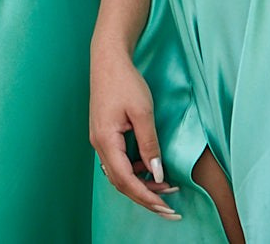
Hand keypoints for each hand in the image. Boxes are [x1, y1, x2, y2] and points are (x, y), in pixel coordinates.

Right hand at [90, 48, 181, 218]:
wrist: (107, 60)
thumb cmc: (124, 82)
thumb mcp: (143, 113)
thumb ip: (149, 144)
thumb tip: (156, 173)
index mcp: (105, 140)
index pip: (126, 180)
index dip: (147, 197)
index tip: (167, 207)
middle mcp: (98, 144)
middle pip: (120, 183)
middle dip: (145, 198)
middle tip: (171, 209)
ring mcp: (99, 140)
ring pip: (118, 175)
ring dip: (141, 186)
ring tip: (167, 189)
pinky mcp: (104, 135)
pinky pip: (118, 163)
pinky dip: (135, 172)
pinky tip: (151, 168)